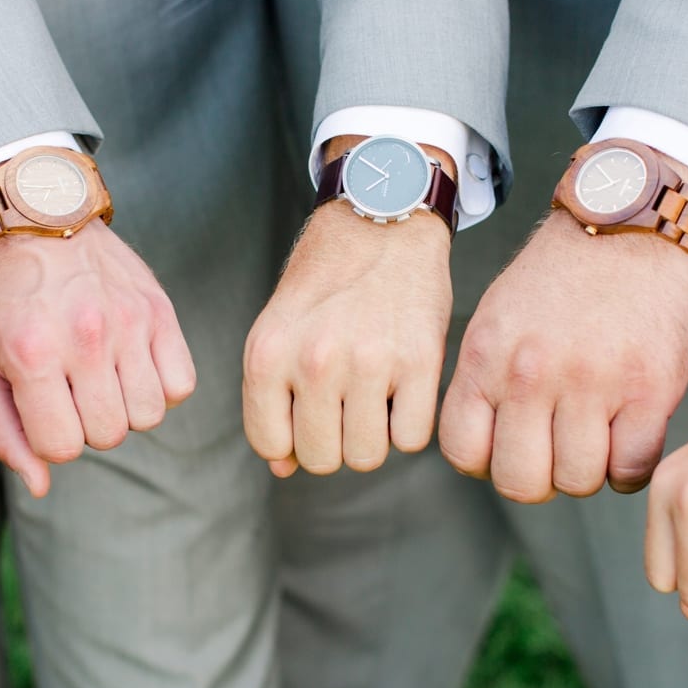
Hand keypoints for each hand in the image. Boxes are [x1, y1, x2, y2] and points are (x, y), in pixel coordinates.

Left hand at [0, 222, 194, 497]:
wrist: (43, 223)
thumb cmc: (7, 302)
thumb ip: (4, 431)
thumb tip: (40, 485)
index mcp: (32, 355)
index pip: (62, 448)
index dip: (54, 440)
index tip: (46, 410)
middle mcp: (85, 339)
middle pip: (108, 436)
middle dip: (89, 426)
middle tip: (75, 391)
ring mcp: (129, 324)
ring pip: (147, 417)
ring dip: (126, 409)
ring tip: (105, 378)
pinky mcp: (161, 312)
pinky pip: (180, 386)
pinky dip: (161, 388)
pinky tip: (134, 366)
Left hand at [242, 201, 451, 477]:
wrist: (383, 218)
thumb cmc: (325, 278)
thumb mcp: (279, 329)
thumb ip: (271, 398)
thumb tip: (281, 469)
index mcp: (267, 354)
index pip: (271, 445)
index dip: (291, 438)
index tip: (306, 412)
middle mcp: (314, 361)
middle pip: (322, 459)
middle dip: (334, 441)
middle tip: (344, 404)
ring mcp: (369, 362)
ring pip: (367, 456)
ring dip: (372, 435)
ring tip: (374, 395)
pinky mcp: (420, 360)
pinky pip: (411, 438)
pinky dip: (409, 424)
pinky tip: (403, 388)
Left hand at [439, 205, 687, 502]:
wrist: (629, 223)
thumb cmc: (562, 277)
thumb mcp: (498, 319)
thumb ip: (485, 379)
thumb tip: (481, 449)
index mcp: (486, 357)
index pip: (464, 453)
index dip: (487, 464)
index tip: (510, 448)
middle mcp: (531, 374)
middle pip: (521, 482)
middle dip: (539, 479)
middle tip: (555, 454)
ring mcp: (592, 383)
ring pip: (578, 481)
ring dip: (588, 471)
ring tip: (595, 439)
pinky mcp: (649, 389)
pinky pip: (631, 469)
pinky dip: (630, 469)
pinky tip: (628, 438)